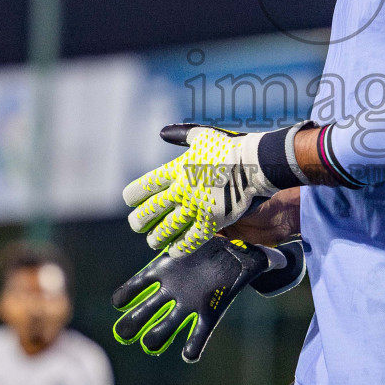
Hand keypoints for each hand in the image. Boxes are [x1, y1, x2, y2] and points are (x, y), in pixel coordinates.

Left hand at [112, 237, 303, 360]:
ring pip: (151, 310)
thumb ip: (269, 260)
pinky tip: (118, 301)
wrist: (224, 242)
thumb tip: (286, 261)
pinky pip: (142, 284)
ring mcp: (172, 287)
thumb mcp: (259, 258)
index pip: (201, 332)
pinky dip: (130, 292)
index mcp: (209, 306)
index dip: (195, 345)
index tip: (189, 355)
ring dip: (136, 321)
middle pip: (168, 326)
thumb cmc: (243, 256)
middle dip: (156, 337)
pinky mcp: (161, 269)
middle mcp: (187, 301)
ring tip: (122, 330)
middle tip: (147, 344)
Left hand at [122, 124, 304, 256]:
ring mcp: (195, 208)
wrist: (254, 162)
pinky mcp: (211, 222)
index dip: (133, 196)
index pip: (145, 186)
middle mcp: (181, 190)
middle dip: (140, 221)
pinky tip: (173, 252)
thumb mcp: (202, 136)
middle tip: (137, 226)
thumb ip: (182, 135)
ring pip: (167, 230)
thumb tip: (164, 132)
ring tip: (154, 241)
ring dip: (157, 238)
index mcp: (176, 170)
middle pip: (151, 211)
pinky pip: (190, 241)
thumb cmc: (229, 148)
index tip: (130, 202)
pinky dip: (180, 248)